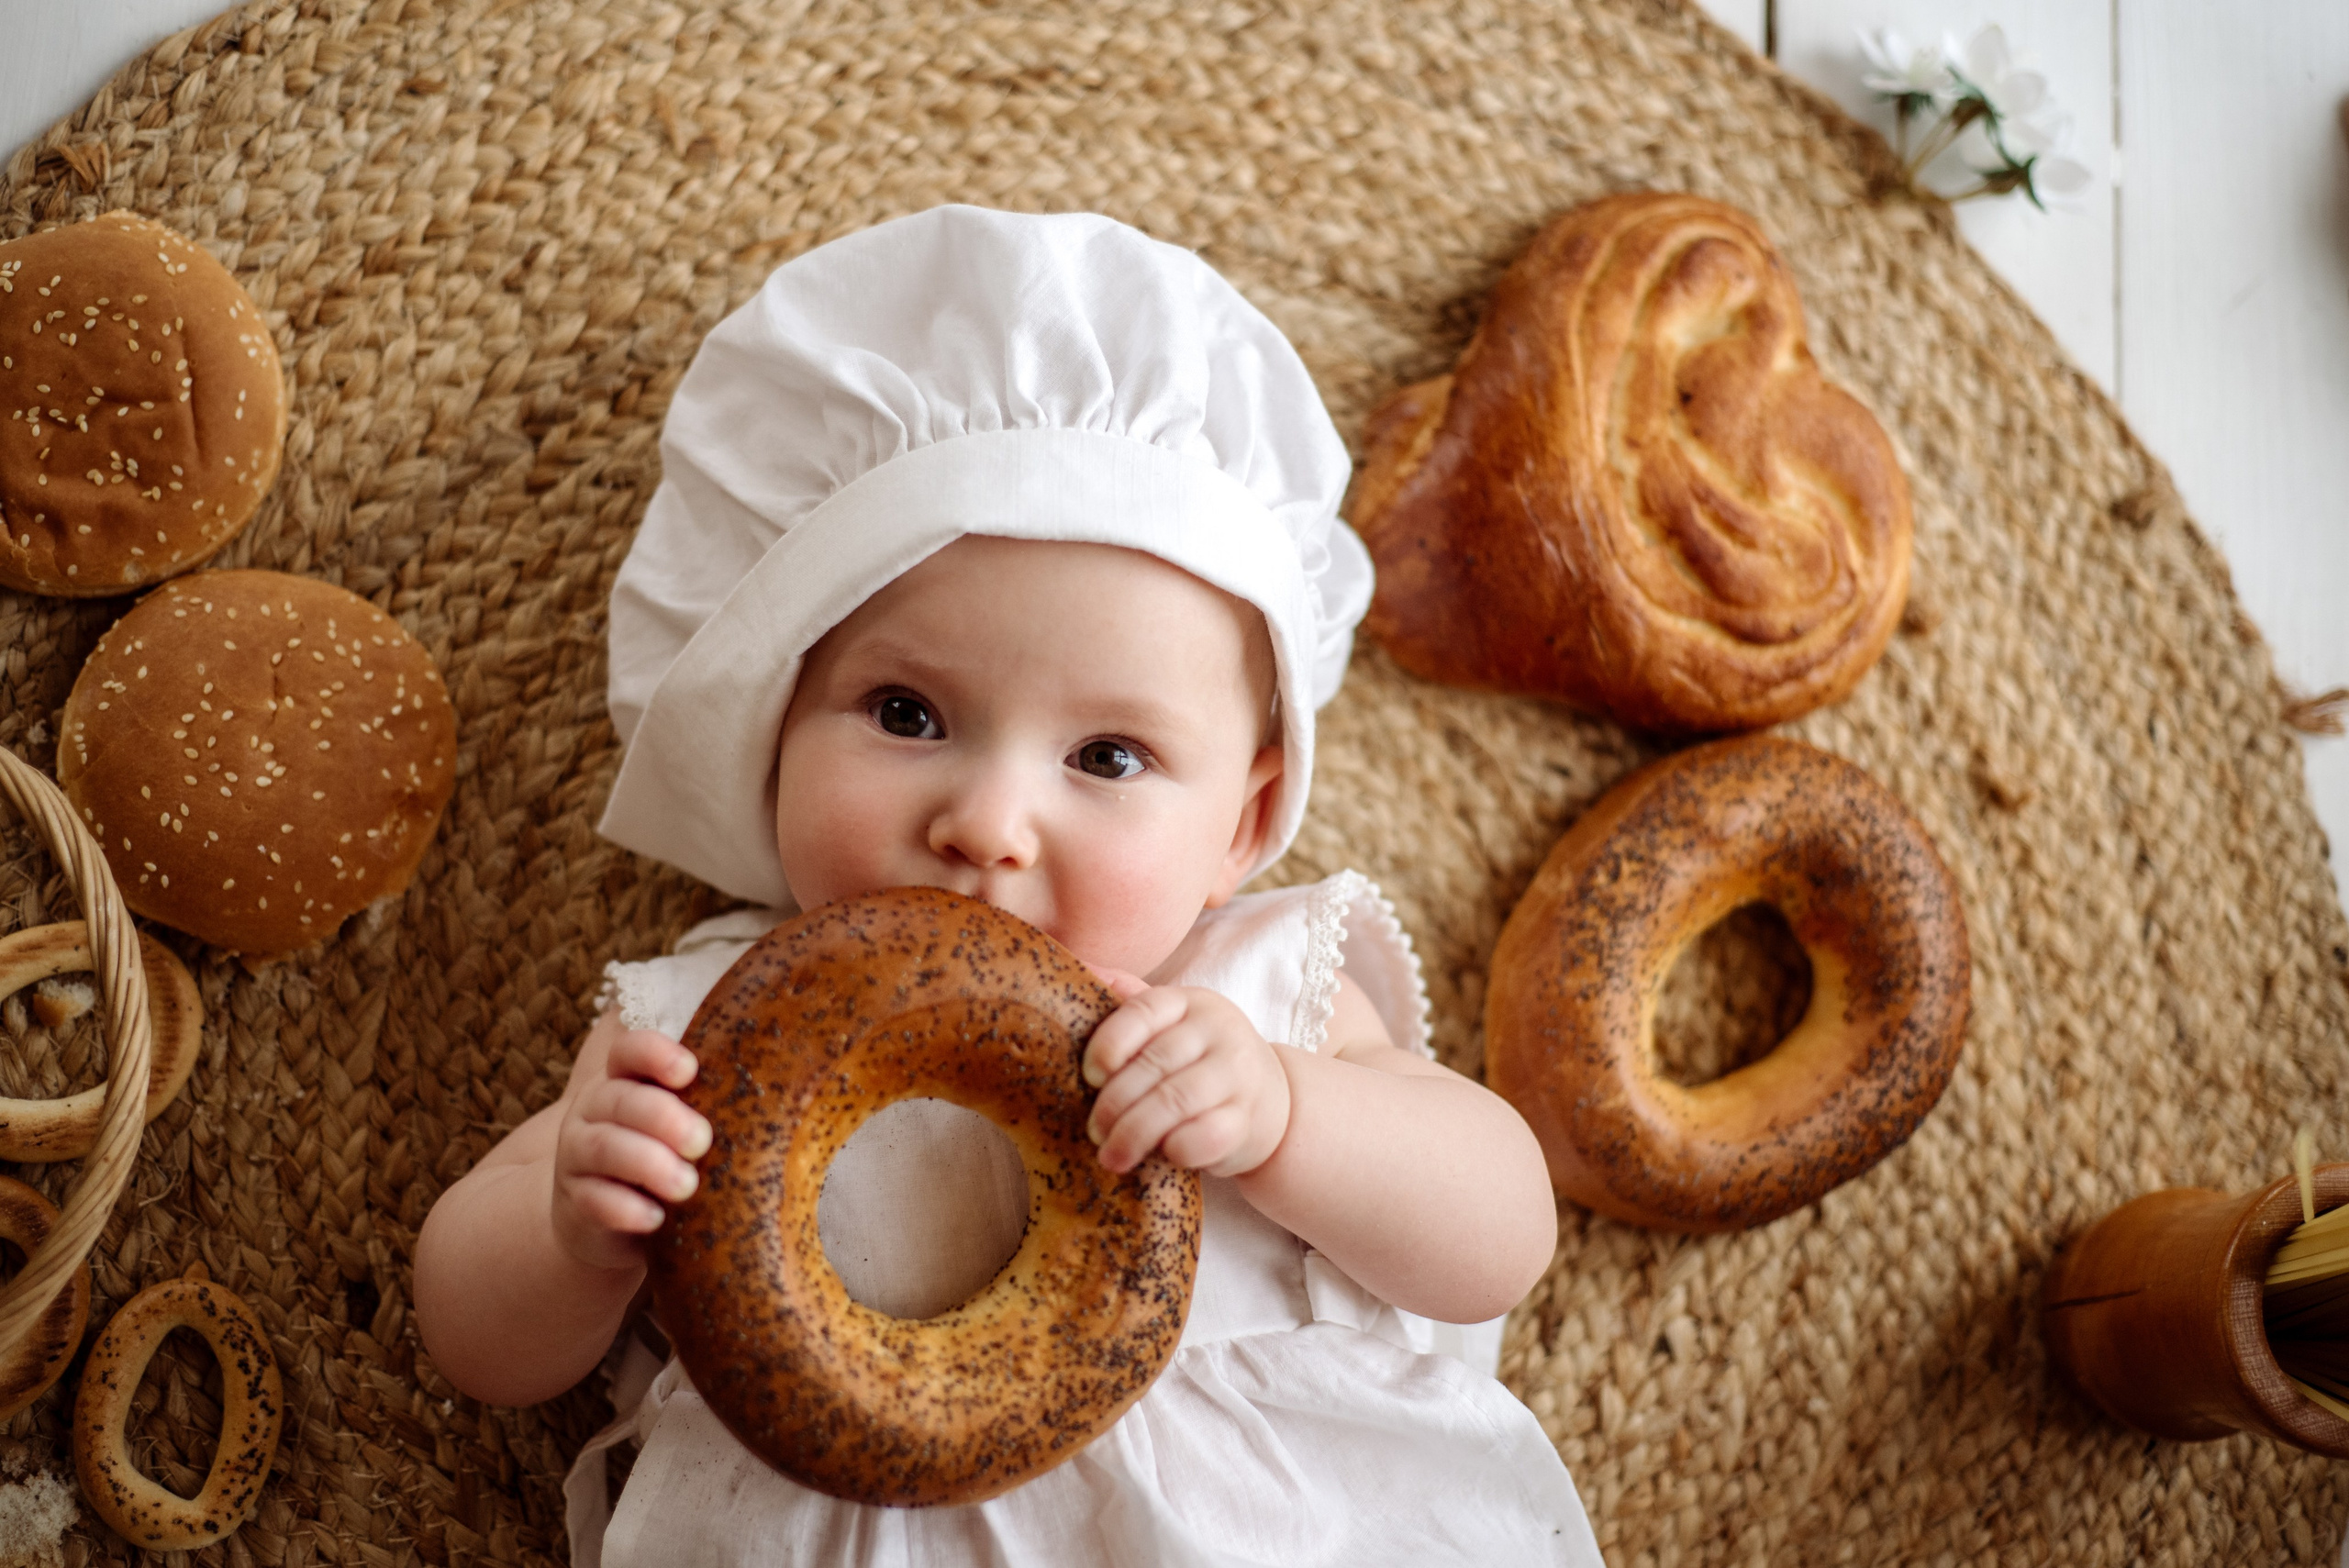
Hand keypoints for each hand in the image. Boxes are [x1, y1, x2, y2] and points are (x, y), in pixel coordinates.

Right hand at [551, 1028, 712, 1271]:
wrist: (618, 1218)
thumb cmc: (670, 1155)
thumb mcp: (687, 1122)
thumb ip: (714, 1098)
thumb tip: (793, 1079)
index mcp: (625, 1079)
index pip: (629, 1050)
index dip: (656, 1054)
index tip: (689, 1070)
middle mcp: (595, 1110)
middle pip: (620, 1099)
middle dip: (663, 1117)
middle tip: (702, 1140)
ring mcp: (577, 1156)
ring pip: (604, 1147)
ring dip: (648, 1163)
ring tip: (687, 1185)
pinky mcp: (576, 1202)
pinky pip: (593, 1200)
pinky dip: (625, 1208)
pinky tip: (656, 1218)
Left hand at [1081, 981, 1291, 1177]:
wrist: (1273, 1098)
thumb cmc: (1201, 1060)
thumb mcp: (1171, 1024)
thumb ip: (1129, 1001)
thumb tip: (1079, 966)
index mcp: (1189, 1002)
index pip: (1143, 1011)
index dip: (1109, 1043)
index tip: (1090, 1075)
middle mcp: (1218, 1031)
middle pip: (1154, 1063)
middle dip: (1114, 1102)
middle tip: (1094, 1131)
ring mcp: (1237, 1075)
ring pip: (1175, 1101)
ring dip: (1134, 1133)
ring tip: (1111, 1155)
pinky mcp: (1248, 1119)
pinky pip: (1205, 1135)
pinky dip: (1175, 1149)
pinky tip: (1161, 1155)